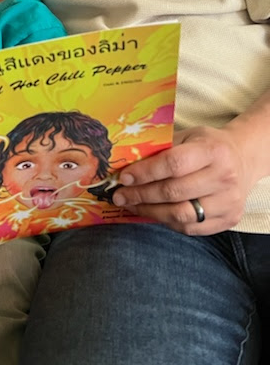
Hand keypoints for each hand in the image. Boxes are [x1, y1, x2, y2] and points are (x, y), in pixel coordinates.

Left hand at [112, 125, 251, 234]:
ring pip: (181, 214)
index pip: (173, 164)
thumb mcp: (188, 137)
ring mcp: (229, 202)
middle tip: (120, 195)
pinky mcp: (229, 220)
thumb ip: (162, 149)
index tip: (124, 177)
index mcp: (213, 151)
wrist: (243, 160)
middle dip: (141, 195)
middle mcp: (225, 177)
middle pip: (174, 192)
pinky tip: (153, 213)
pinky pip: (190, 228)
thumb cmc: (207, 146)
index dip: (145, 172)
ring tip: (132, 205)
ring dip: (150, 212)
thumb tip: (126, 164)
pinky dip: (167, 222)